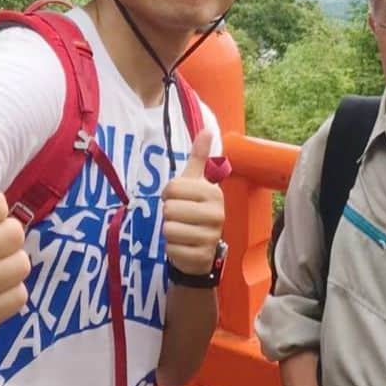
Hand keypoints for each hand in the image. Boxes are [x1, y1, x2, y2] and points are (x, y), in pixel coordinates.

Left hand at [162, 129, 224, 274]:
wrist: (202, 249)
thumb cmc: (194, 210)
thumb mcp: (196, 184)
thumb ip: (200, 158)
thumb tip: (207, 129)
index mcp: (214, 193)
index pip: (172, 188)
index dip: (169, 195)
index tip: (179, 199)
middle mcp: (217, 214)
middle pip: (169, 209)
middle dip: (169, 214)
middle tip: (181, 218)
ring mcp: (211, 236)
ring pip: (169, 228)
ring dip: (169, 231)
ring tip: (182, 232)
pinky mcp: (201, 256)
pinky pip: (171, 247)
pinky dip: (172, 248)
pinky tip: (184, 246)